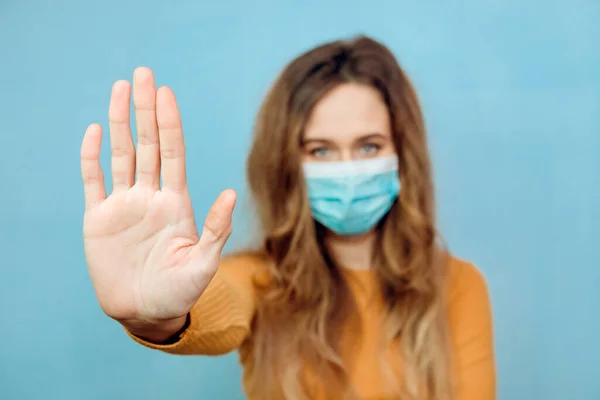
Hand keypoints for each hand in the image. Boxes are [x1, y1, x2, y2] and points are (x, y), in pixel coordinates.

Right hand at [80, 67, 235, 338]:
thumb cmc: (180, 292)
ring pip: (122, 154)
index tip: (166, 93)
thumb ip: (216, 228)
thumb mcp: (203, 263)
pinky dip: (92, 157)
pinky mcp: (98, 219)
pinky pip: (94, 181)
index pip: (172, 153)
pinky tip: (95, 131)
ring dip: (120, 121)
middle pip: (147, 143)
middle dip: (145, 109)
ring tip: (120, 88)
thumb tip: (231, 193)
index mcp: (176, 203)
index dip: (169, 123)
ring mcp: (124, 205)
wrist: (147, 313)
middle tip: (143, 74)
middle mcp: (150, 196)